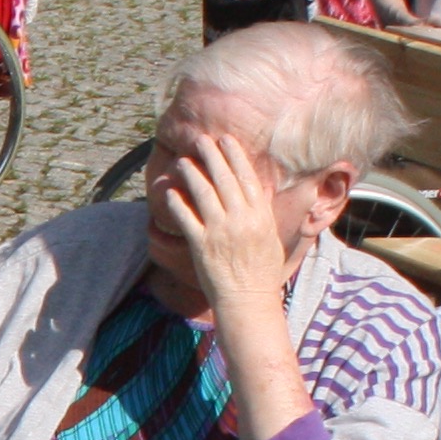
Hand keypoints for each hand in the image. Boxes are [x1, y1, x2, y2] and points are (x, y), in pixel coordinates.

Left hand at [150, 134, 296, 318]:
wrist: (248, 299)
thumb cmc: (261, 270)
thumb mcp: (270, 236)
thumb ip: (262, 211)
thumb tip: (259, 188)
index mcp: (260, 215)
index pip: (247, 177)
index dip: (235, 156)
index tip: (226, 140)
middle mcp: (241, 219)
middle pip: (224, 179)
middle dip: (211, 156)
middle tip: (200, 140)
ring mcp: (220, 231)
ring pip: (203, 194)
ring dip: (191, 174)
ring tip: (182, 161)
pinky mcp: (201, 245)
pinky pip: (186, 218)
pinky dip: (177, 202)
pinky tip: (170, 191)